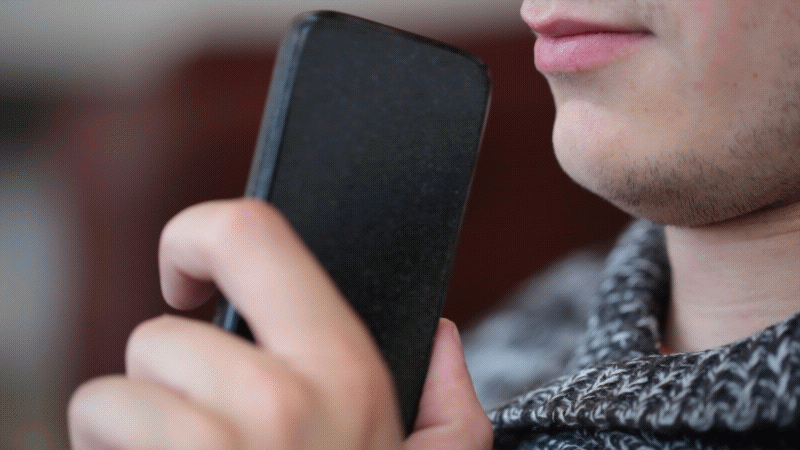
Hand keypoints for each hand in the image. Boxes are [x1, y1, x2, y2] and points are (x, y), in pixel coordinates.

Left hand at [68, 198, 491, 449]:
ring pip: (111, 396)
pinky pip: (92, 442)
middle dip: (170, 383)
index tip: (189, 281)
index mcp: (343, 375)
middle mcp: (274, 405)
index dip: (198, 238)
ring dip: (134, 438)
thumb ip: (451, 410)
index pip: (246, 234)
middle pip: (160, 335)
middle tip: (209, 435)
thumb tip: (443, 340)